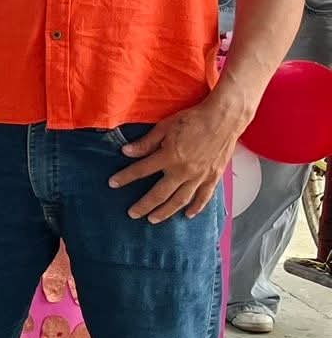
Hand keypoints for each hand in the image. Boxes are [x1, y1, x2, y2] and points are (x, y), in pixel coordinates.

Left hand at [108, 93, 248, 222]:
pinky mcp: (213, 177)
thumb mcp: (165, 126)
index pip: (141, 170)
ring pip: (180, 200)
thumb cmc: (193, 119)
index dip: (125, 177)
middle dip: (144, 205)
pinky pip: (204, 197)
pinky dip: (196, 208)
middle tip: (132, 214)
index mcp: (169, 156)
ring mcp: (200, 176)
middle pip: (160, 193)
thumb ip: (146, 142)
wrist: (224, 118)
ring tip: (153, 219)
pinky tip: (188, 215)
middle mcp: (184, 170)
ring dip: (166, 212)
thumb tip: (126, 152)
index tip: (112, 183)